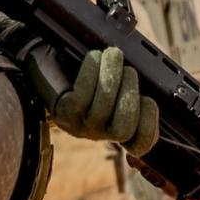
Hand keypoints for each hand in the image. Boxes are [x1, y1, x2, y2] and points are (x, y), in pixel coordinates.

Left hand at [33, 46, 158, 155]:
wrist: (50, 63)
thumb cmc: (88, 70)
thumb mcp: (115, 78)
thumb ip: (132, 80)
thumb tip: (146, 67)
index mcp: (118, 127)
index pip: (140, 144)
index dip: (149, 129)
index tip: (149, 101)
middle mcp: (100, 133)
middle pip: (123, 128)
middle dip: (130, 93)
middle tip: (128, 69)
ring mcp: (80, 125)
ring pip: (103, 108)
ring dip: (112, 75)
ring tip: (113, 55)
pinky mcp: (64, 112)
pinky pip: (81, 96)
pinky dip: (91, 73)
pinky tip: (94, 57)